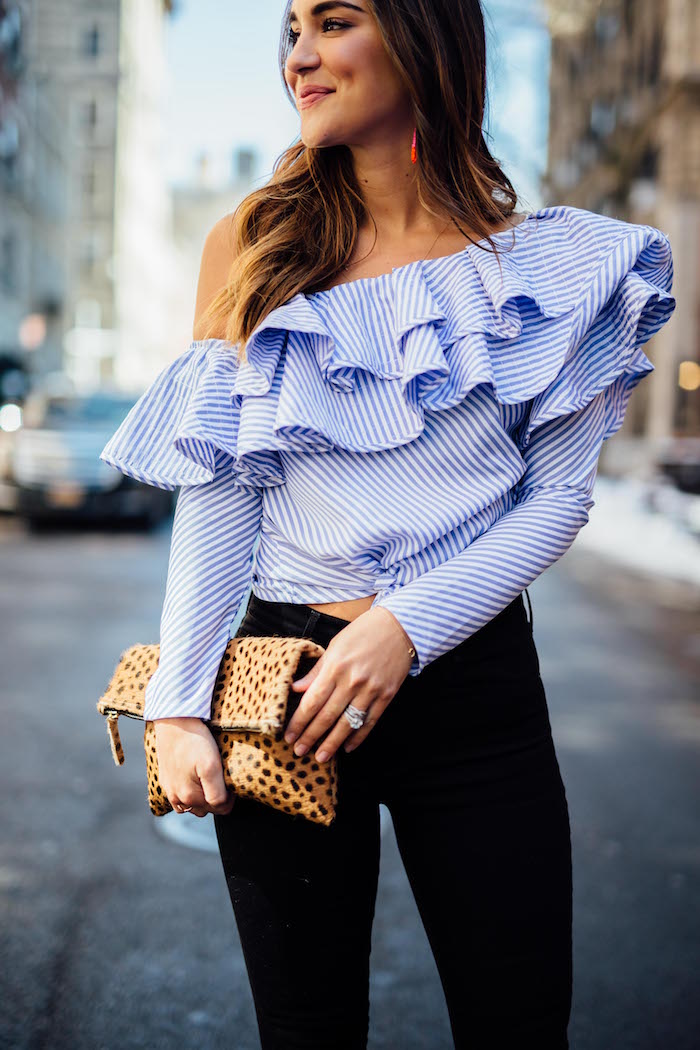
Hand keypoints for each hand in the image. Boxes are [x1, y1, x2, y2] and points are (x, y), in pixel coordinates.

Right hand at [153, 717, 235, 817]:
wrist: (174, 721)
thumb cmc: (195, 741)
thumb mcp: (211, 766)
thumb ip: (217, 793)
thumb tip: (222, 807)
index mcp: (189, 797)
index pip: (219, 808)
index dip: (230, 797)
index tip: (232, 782)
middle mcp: (177, 798)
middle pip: (205, 808)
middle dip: (215, 798)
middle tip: (221, 779)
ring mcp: (169, 789)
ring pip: (191, 805)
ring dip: (202, 798)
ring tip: (208, 779)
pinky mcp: (165, 779)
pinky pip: (178, 797)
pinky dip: (188, 793)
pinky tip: (193, 779)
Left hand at [283, 607, 414, 763]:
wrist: (399, 627)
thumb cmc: (363, 633)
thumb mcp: (335, 645)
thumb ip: (316, 670)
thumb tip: (295, 688)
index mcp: (335, 667)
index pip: (311, 701)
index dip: (299, 722)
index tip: (289, 736)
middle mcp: (352, 681)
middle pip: (327, 716)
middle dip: (311, 737)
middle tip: (299, 752)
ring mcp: (371, 690)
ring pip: (347, 724)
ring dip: (332, 744)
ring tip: (320, 757)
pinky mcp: (386, 695)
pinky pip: (369, 721)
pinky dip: (358, 737)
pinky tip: (347, 747)